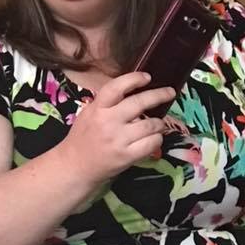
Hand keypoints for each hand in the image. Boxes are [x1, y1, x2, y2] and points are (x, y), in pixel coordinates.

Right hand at [58, 72, 174, 187]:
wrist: (75, 167)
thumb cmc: (83, 138)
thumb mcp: (89, 114)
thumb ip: (107, 103)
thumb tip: (133, 90)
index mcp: (97, 108)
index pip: (116, 87)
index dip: (133, 79)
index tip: (147, 77)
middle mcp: (108, 122)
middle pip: (139, 103)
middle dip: (159, 95)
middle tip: (170, 92)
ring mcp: (118, 140)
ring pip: (150, 124)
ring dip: (159, 123)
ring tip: (158, 124)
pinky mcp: (126, 156)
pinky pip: (151, 143)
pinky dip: (157, 139)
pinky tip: (154, 138)